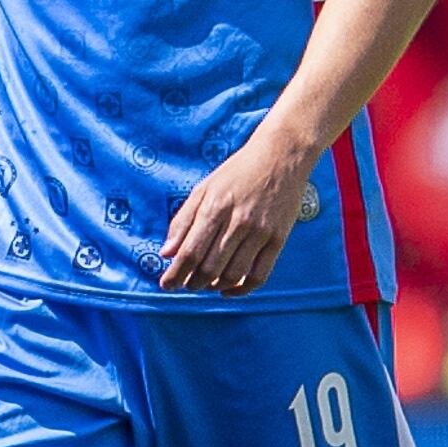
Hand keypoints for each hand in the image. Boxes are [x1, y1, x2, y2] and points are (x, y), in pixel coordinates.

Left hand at [160, 129, 317, 295]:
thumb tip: (166, 253)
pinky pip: (260, 275)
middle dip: (192, 283)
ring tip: (204, 285)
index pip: (190, 252)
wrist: (281, 157)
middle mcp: (237, 222)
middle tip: (184, 285)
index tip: (166, 285)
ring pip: (233, 274)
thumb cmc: (237, 172)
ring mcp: (260, 232)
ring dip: (214, 286)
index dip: (175, 274)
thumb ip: (183, 220)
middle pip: (209, 267)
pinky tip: (228, 290)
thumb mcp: (204, 189)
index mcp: (214, 207)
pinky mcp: (278, 239)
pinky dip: (242, 289)